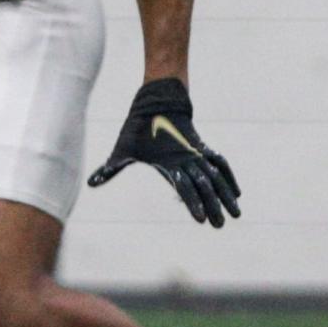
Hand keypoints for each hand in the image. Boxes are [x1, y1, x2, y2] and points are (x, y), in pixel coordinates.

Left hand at [88, 77, 239, 226]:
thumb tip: (91, 183)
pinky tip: (236, 193)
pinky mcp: (201, 148)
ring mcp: (196, 152)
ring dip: (226, 194)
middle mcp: (186, 158)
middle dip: (212, 205)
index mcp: (168, 162)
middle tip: (219, 225)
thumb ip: (110, 168)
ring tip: (236, 214)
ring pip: (216, 176)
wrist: (158, 100)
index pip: (183, 186)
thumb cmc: (137, 127)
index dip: (192, 203)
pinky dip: (229, 177)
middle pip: (203, 185)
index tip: (201, 219)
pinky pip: (219, 163)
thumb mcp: (122, 148)